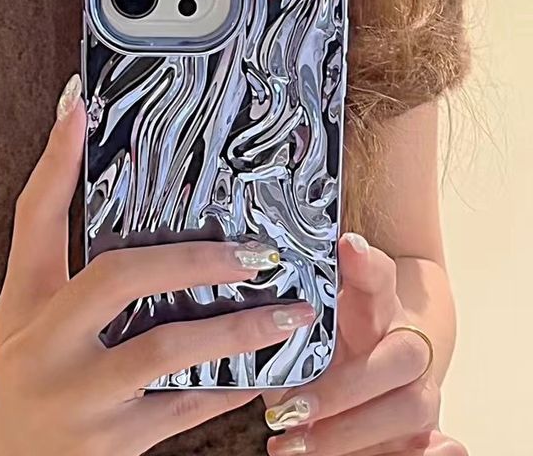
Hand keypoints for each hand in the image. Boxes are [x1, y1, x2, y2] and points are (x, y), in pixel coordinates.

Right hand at [0, 75, 314, 455]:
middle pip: (120, 278)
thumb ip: (54, 237)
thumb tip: (76, 145)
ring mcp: (82, 400)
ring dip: (237, 330)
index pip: (35, 218)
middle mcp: (49, 346)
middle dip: (194, 258)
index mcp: (29, 301)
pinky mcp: (115, 446)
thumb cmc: (28, 362)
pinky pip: (185, 410)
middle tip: (256, 251)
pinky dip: (230, 386)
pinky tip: (269, 368)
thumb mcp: (29, 303)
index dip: (55, 162)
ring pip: (167, 352)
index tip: (80, 105)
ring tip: (291, 312)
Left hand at [263, 234, 467, 455]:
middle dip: (345, 387)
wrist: (372, 355)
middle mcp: (401, 337)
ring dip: (353, 431)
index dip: (366, 263)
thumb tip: (252, 336)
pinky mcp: (423, 421)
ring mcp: (417, 380)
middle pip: (402, 353)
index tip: (348, 246)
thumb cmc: (325, 337)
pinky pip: (429, 442)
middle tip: (292, 407)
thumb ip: (286, 324)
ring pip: (412, 405)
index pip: (377, 275)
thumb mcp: (303, 322)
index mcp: (372, 303)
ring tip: (295, 442)